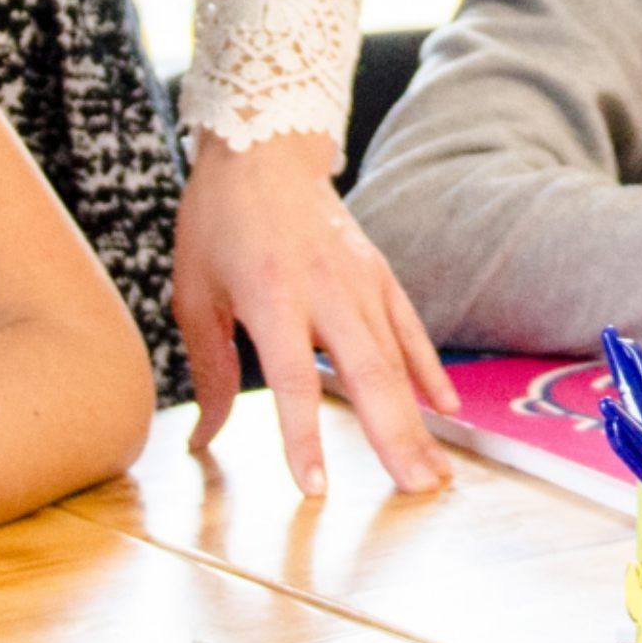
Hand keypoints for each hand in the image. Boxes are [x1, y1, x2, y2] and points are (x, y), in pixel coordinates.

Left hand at [173, 129, 457, 496]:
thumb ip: (209, 372)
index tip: (317, 488)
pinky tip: (447, 411)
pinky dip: (429, 371)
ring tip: (437, 473)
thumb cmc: (218, 223)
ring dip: (419, 420)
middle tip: (418, 493)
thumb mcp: (194, 294)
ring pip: (397, 359)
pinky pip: (410, 329)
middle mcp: (326, 289)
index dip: (304, 436)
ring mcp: (361, 279)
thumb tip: (203, 441)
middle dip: (394, 438)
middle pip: (368, 373)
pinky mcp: (378, 273)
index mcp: (272, 296)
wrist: (263, 148)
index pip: (293, 380)